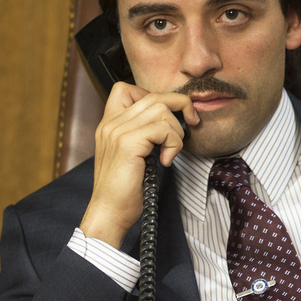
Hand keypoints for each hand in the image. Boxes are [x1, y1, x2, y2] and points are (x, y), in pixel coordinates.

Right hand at [79, 82, 197, 247]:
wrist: (109, 212)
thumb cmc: (123, 190)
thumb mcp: (130, 155)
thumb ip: (141, 134)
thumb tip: (170, 121)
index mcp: (108, 124)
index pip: (125, 88)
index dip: (154, 96)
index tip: (168, 116)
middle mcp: (110, 123)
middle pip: (153, 95)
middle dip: (180, 105)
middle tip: (192, 123)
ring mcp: (117, 131)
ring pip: (161, 109)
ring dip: (177, 131)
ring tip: (171, 152)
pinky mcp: (128, 143)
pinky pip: (164, 129)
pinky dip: (173, 144)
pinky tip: (166, 161)